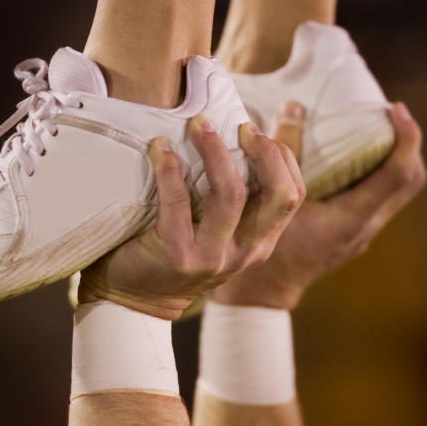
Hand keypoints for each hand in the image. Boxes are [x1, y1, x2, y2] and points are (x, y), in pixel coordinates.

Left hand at [78, 115, 304, 319]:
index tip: (253, 129)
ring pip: (231, 195)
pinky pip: (178, 204)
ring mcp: (213, 258)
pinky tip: (160, 147)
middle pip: (278, 195)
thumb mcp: (218, 232)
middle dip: (264, 152)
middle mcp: (245, 252)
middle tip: (240, 125)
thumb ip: (234, 200)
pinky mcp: (178, 257)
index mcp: (260, 243)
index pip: (293, 194)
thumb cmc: (174, 250)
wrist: (133, 300)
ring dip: (215, 151)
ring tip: (198, 124)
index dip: (281, 156)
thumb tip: (237, 135)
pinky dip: (170, 169)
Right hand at [211, 101, 426, 310]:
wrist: (264, 292)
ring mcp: (363, 232)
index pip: (399, 174)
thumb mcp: (271, 198)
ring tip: (378, 129)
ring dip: (397, 158)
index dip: (406, 137)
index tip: (395, 108)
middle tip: (390, 115)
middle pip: (411, 181)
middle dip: (408, 144)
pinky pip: (381, 196)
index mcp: (353, 218)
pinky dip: (380, 171)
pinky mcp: (355, 231)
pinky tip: (357, 156)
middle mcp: (366, 226)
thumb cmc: (263, 246)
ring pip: (400, 191)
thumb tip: (294, 107)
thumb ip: (283, 153)